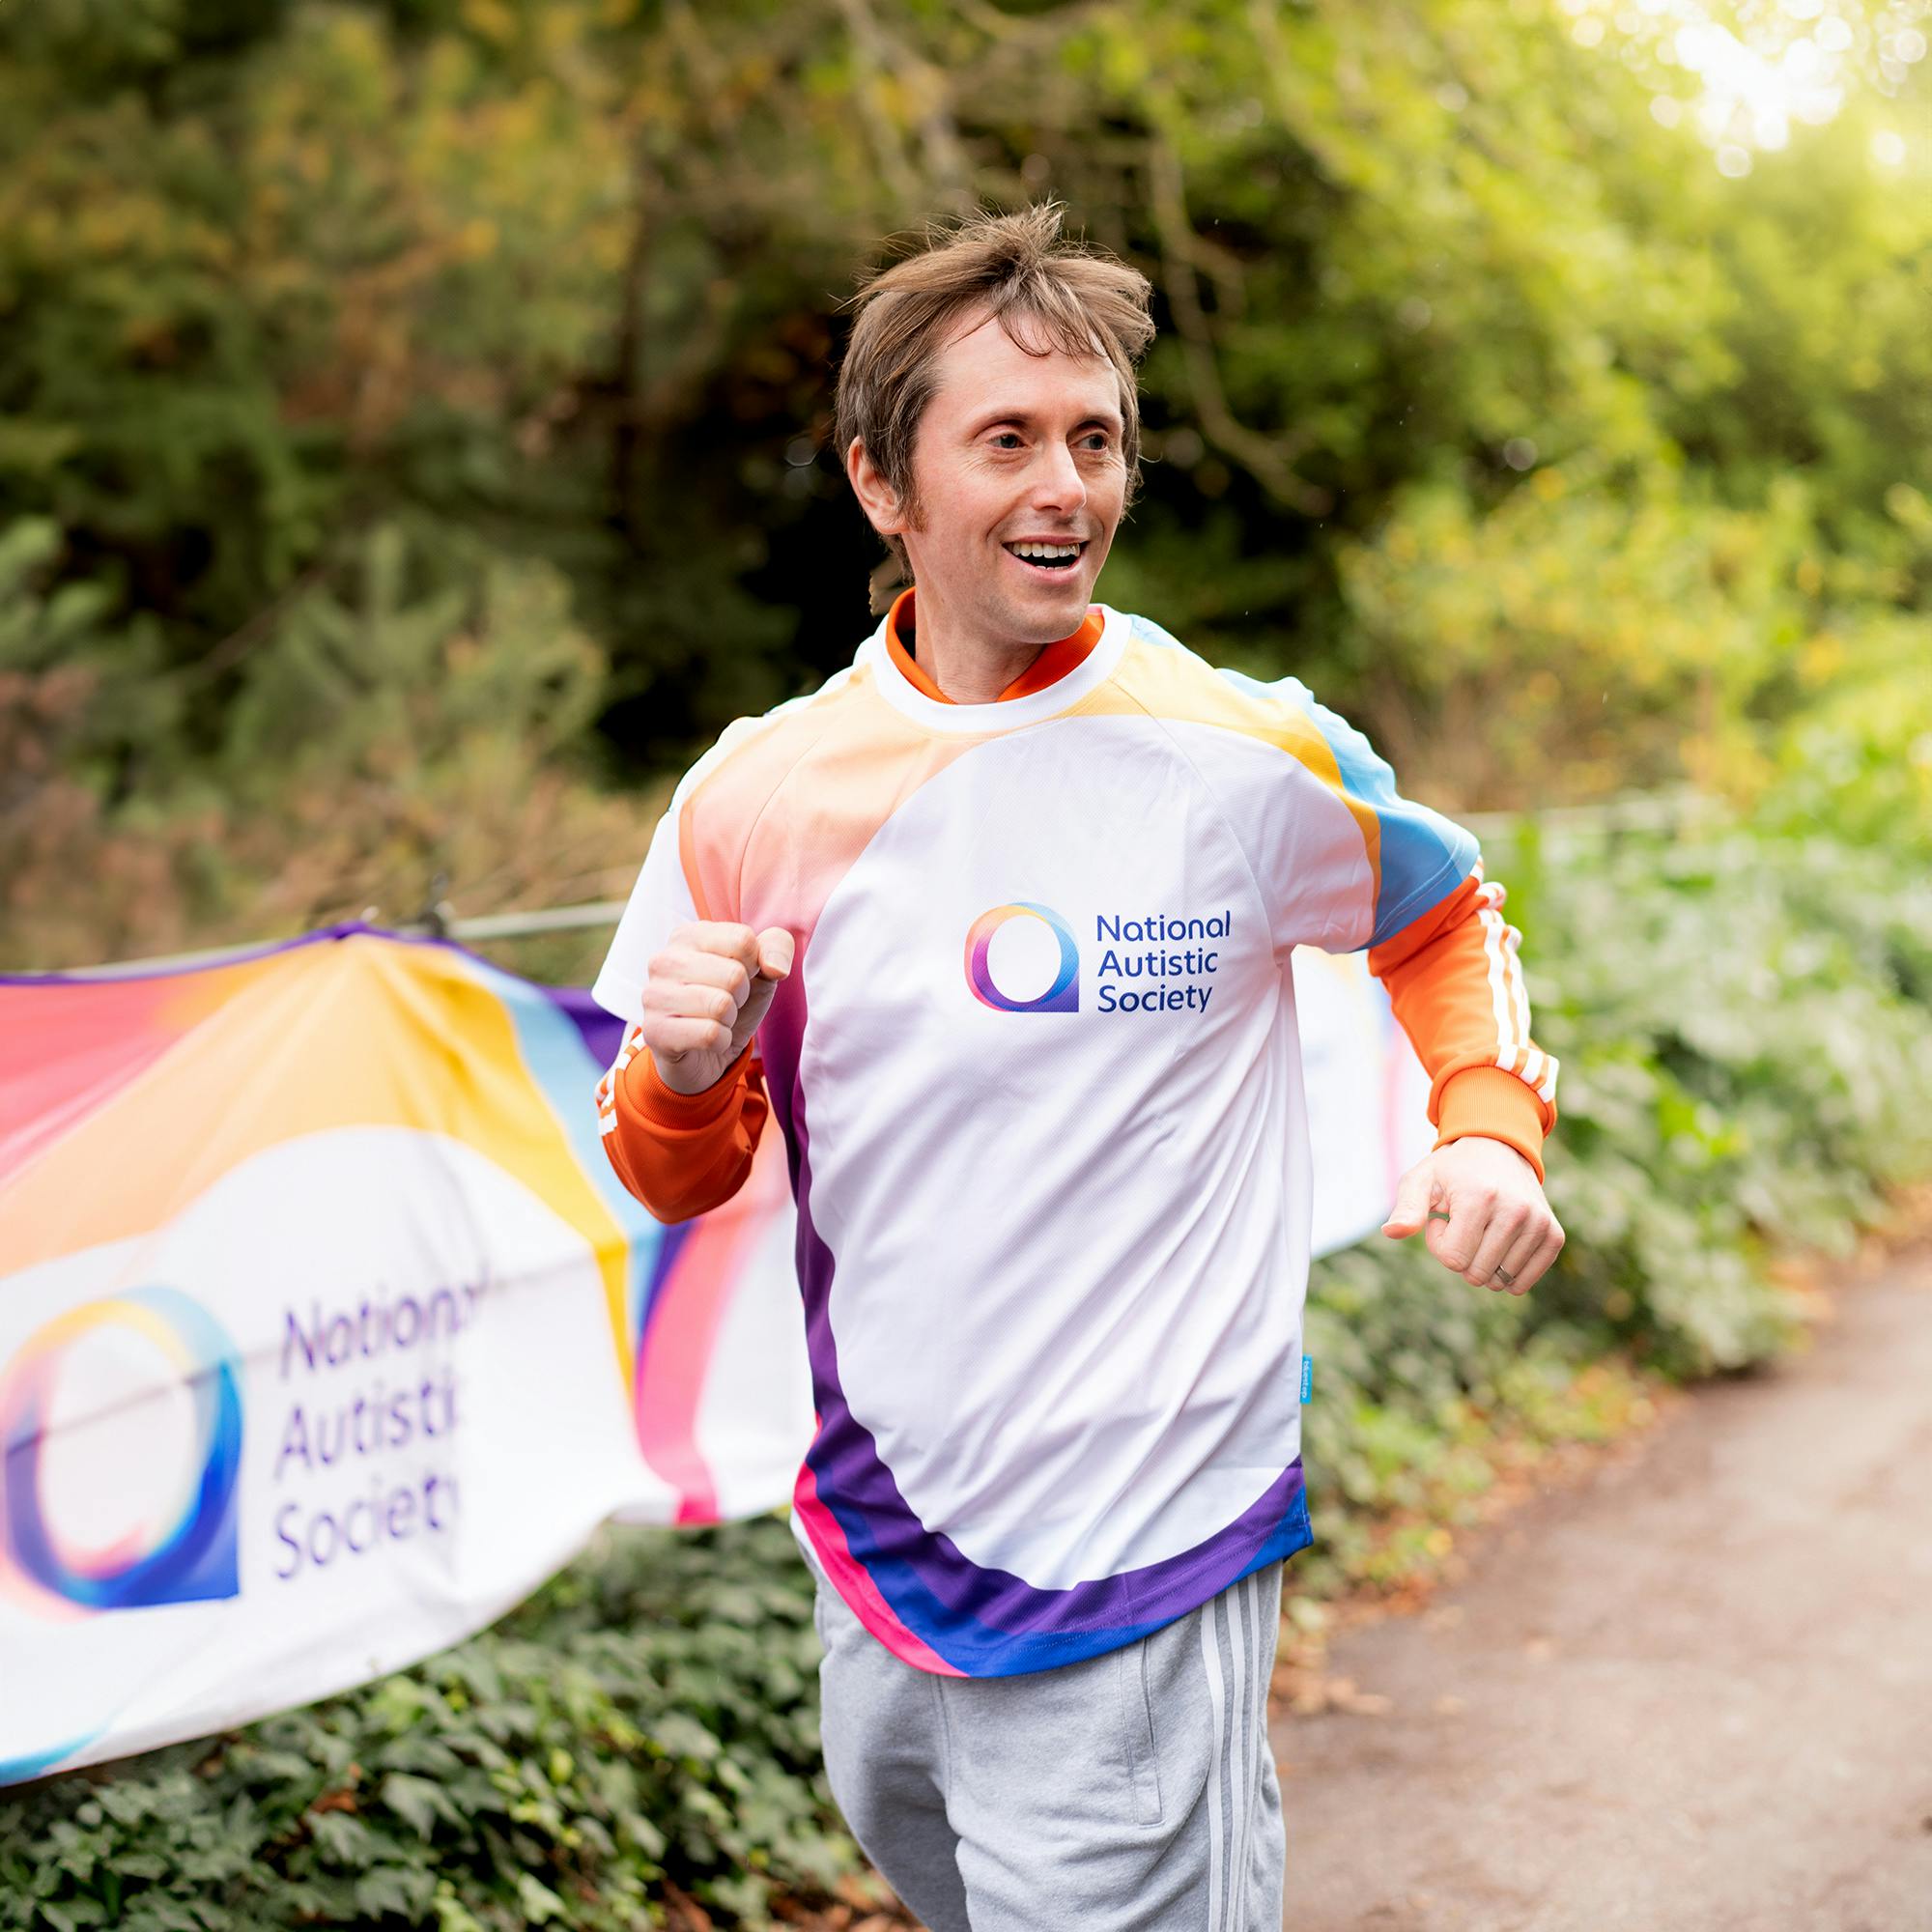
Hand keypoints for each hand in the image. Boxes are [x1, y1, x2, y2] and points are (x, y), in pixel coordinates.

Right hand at [641, 921, 794, 1095]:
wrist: (706, 1052)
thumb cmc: (731, 1001)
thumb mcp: (762, 970)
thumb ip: (776, 949)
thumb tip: (776, 968)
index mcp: (688, 935)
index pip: (743, 940)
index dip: (754, 965)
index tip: (738, 976)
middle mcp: (664, 960)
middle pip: (734, 974)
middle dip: (741, 995)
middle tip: (725, 1002)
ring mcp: (654, 995)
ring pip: (721, 1005)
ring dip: (729, 1019)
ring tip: (714, 1019)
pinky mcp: (654, 1031)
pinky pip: (710, 1035)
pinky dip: (720, 1041)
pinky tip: (706, 1039)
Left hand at [1379, 1137, 1564, 1294]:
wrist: (1498, 1149)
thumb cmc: (1452, 1170)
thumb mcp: (1420, 1180)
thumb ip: (1407, 1208)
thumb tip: (1391, 1233)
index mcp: (1480, 1198)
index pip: (1453, 1259)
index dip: (1439, 1245)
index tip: (1442, 1219)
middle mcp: (1516, 1211)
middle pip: (1476, 1273)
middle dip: (1461, 1256)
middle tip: (1463, 1225)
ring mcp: (1539, 1224)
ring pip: (1499, 1281)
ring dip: (1483, 1262)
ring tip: (1482, 1229)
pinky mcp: (1553, 1235)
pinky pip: (1523, 1283)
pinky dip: (1506, 1273)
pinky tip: (1500, 1244)